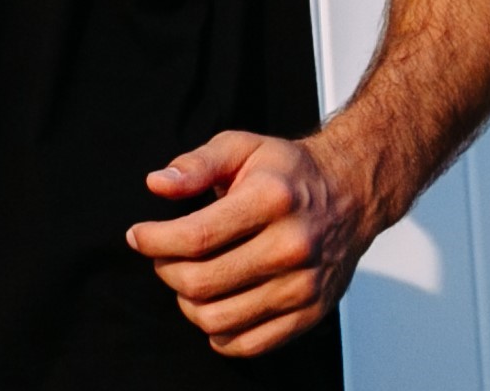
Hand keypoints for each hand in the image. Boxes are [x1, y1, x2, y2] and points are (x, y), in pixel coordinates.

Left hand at [125, 131, 372, 355]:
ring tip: (188, 278)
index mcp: (271, 200)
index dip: (154, 241)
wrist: (350, 194)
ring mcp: (303, 286)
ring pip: (219, 319)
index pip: (195, 237)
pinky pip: (249, 344)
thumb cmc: (289, 171)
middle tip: (163, 255)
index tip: (139, 236)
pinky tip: (214, 305)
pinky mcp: (310, 313)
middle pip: (202, 282)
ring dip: (187, 303)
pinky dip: (219, 333)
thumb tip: (158, 184)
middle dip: (166, 270)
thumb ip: (196, 164)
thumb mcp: (240, 147)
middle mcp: (291, 246)